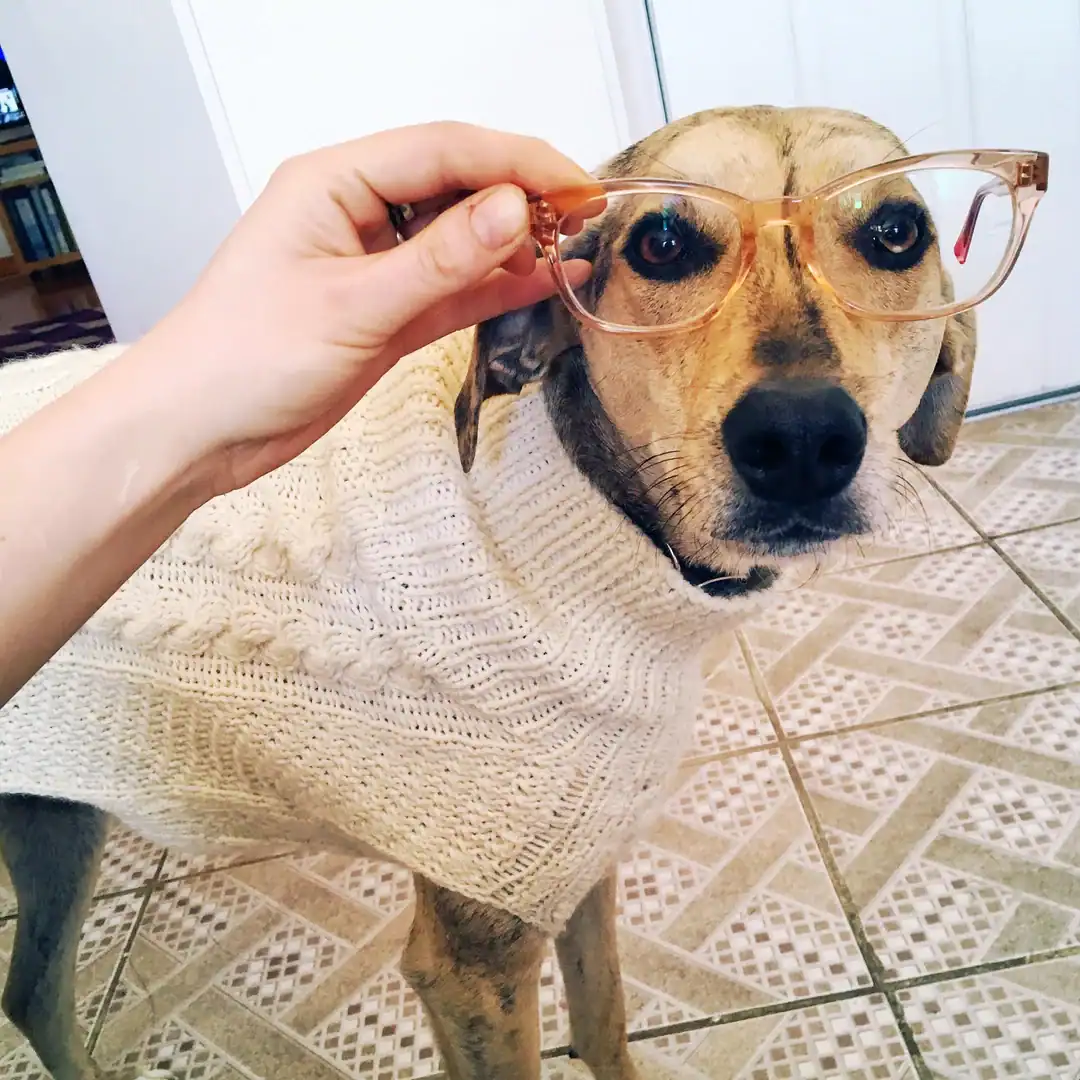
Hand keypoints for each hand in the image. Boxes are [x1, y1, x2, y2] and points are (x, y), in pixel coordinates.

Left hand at [116, 121, 592, 495]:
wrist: (198, 430)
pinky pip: (451, 288)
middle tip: (584, 217)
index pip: (443, 150)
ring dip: (514, 244)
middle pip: (457, 185)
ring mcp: (374, 265)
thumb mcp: (351, 305)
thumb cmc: (242, 358)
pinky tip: (539, 281)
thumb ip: (438, 259)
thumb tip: (514, 209)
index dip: (517, 162)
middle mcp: (356, 213)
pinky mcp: (385, 313)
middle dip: (523, 197)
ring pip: (459, 239)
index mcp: (333, 183)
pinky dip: (493, 287)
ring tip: (572, 250)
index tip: (576, 186)